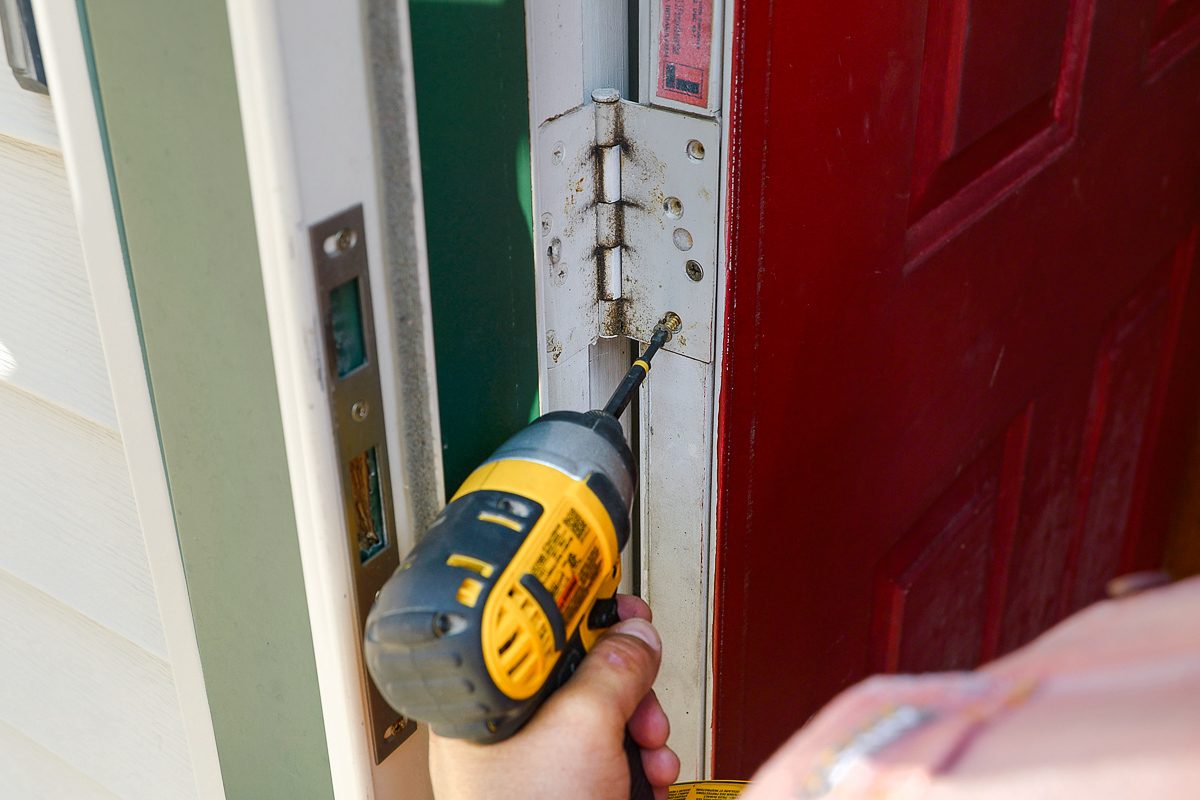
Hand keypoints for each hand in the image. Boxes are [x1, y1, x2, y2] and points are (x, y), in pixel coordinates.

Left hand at [429, 595, 680, 798]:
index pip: (541, 635)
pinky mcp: (573, 792)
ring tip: (649, 750)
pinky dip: (643, 762)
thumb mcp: (582, 729)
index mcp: (491, 704)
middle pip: (585, 675)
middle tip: (643, 700)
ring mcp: (542, 765)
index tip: (621, 606)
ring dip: (645, 729)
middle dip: (632, 689)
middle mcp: (512, 730)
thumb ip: (615, 670)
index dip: (587, 616)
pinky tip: (649, 778)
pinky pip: (615, 756)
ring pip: (608, 717)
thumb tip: (637, 634)